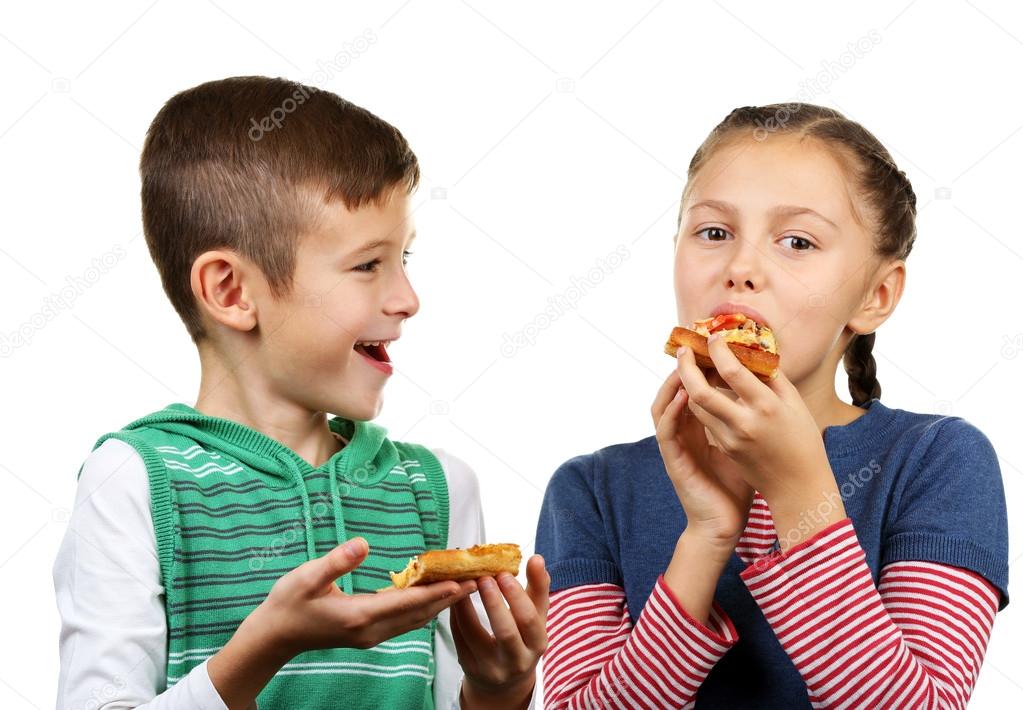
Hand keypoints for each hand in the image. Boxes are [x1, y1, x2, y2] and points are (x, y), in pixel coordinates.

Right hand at [253, 537, 476, 655]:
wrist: (275, 636)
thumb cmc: (288, 603)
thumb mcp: (307, 577)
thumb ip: (336, 561)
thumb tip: (363, 544)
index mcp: (359, 616)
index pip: (408, 602)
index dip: (438, 591)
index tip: (464, 581)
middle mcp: (371, 631)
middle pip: (420, 613)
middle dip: (450, 597)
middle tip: (478, 579)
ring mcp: (371, 636)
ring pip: (415, 620)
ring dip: (441, 603)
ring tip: (465, 585)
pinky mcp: (369, 634)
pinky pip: (405, 621)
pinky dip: (424, 608)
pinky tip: (435, 597)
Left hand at [452, 555, 548, 709]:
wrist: (504, 680)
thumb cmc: (522, 637)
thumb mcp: (536, 616)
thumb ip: (538, 587)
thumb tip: (537, 558)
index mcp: (537, 644)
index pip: (529, 620)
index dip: (516, 595)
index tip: (504, 573)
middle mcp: (516, 661)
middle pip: (505, 632)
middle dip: (493, 602)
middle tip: (484, 577)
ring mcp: (491, 668)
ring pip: (475, 634)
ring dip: (467, 605)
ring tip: (465, 582)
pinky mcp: (470, 667)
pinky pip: (459, 638)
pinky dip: (456, 615)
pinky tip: (455, 597)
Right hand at [652, 353, 754, 551]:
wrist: (725, 524)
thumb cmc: (738, 487)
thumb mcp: (744, 446)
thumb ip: (745, 421)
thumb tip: (769, 393)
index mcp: (699, 429)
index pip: (694, 391)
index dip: (699, 369)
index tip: (712, 346)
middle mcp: (683, 433)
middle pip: (674, 392)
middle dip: (681, 368)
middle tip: (692, 345)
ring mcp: (675, 446)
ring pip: (662, 406)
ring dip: (671, 384)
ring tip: (683, 364)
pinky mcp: (673, 459)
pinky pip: (666, 429)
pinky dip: (671, 411)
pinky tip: (683, 396)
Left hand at [674, 333, 835, 509]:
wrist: (798, 487)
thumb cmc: (803, 442)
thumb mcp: (795, 405)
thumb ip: (773, 379)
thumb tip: (754, 353)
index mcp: (766, 407)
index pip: (732, 372)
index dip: (718, 350)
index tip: (713, 336)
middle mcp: (744, 422)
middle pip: (700, 391)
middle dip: (686, 366)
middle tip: (683, 349)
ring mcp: (731, 438)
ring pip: (697, 406)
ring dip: (689, 383)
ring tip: (691, 365)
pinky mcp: (725, 448)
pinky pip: (706, 419)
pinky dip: (701, 401)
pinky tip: (703, 388)